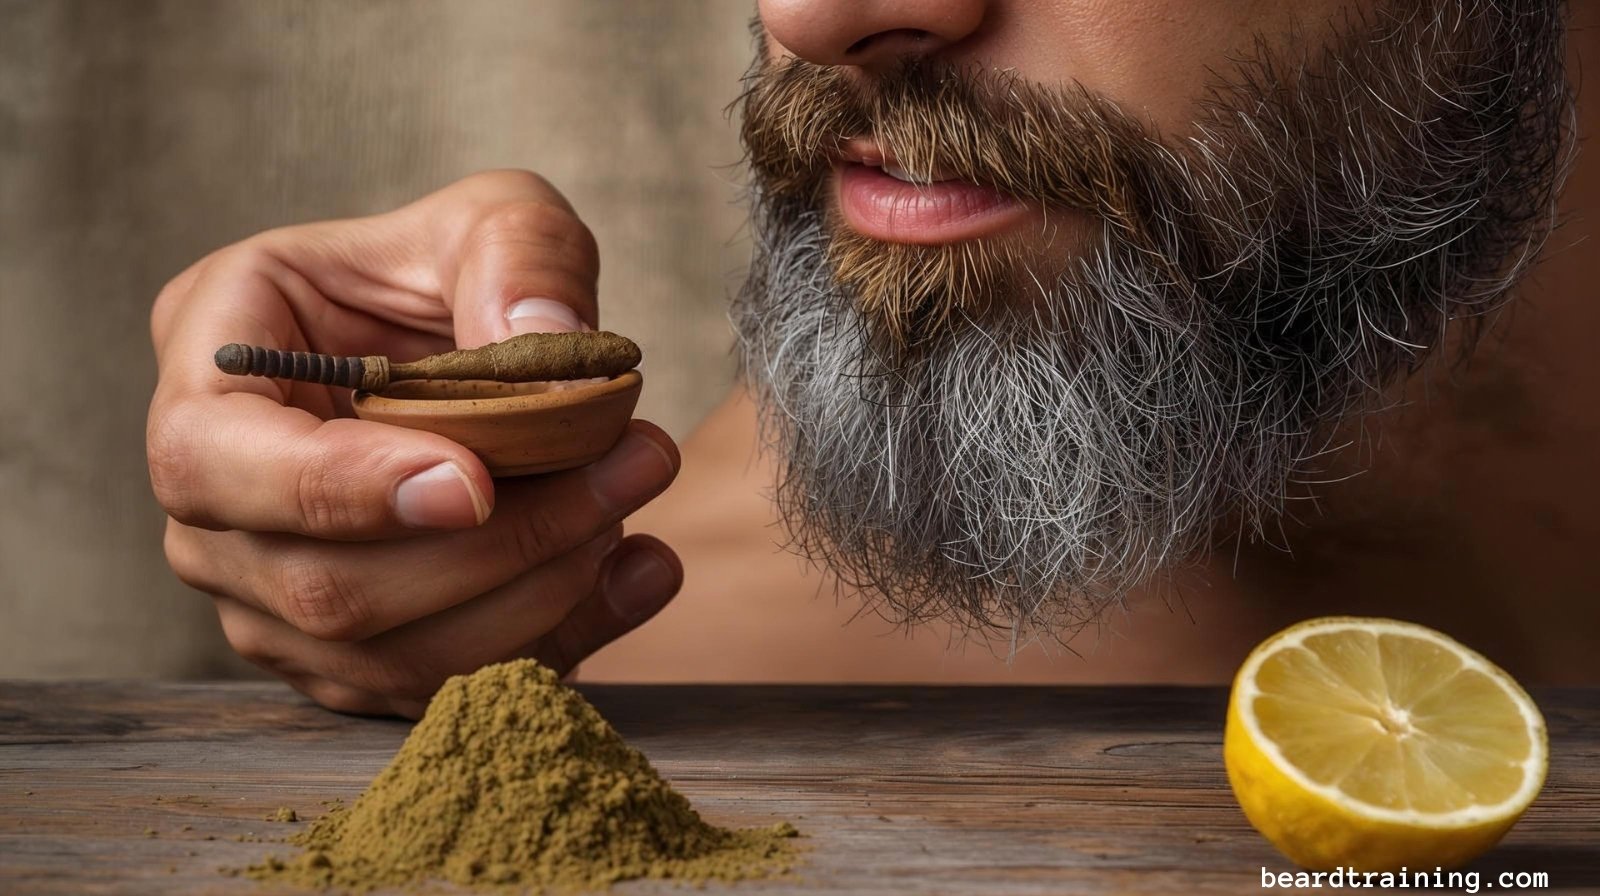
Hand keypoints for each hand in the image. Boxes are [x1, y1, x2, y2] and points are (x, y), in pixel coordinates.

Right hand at [146, 170, 681, 717]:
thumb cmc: (454, 272)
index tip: (478, 484)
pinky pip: (440, 690)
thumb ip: (520, 257)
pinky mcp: (350, 658)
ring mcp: (271, 599)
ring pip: (387, 656)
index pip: (215, 462)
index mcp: (211, 371)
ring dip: (538, 596)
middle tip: (633, 466)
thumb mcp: (496, 217)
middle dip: (499, 545)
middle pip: (321, 585)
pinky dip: (556, 642)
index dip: (341, 489)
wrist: (469, 351)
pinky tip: (639, 573)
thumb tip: (547, 343)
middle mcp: (215, 507)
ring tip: (637, 511)